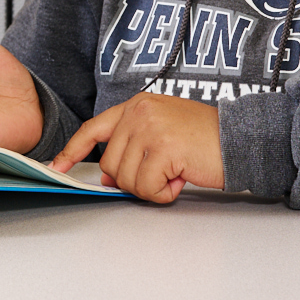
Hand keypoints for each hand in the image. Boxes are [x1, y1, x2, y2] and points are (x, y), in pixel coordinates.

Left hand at [51, 94, 222, 203]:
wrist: (242, 139)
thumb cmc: (206, 140)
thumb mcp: (163, 134)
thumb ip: (132, 147)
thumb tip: (107, 175)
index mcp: (137, 106)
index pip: (93, 128)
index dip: (73, 151)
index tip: (57, 167)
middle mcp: (139, 112)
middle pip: (110, 163)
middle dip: (132, 179)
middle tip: (163, 174)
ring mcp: (150, 128)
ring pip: (126, 178)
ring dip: (151, 187)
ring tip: (175, 173)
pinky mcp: (163, 147)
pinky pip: (146, 187)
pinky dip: (164, 193)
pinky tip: (181, 179)